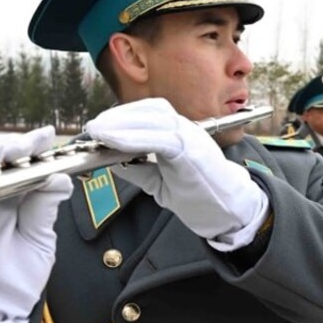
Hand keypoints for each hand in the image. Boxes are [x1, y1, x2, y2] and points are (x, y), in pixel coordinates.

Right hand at [0, 127, 72, 322]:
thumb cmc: (14, 284)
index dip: (28, 148)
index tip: (45, 137)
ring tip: (3, 152)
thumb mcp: (38, 243)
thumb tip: (60, 177)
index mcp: (4, 199)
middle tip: (26, 144)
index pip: (13, 164)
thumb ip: (44, 210)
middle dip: (6, 146)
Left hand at [87, 99, 268, 250]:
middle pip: (149, 110)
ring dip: (121, 124)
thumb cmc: (201, 196)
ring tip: (98, 132)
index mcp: (180, 134)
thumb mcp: (161, 184)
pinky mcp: (192, 151)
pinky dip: (134, 138)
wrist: (231, 212)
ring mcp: (191, 138)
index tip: (98, 127)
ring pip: (153, 119)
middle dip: (117, 116)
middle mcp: (187, 130)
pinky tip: (114, 142)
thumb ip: (140, 170)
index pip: (149, 113)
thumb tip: (114, 163)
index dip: (121, 116)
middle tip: (92, 128)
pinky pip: (159, 138)